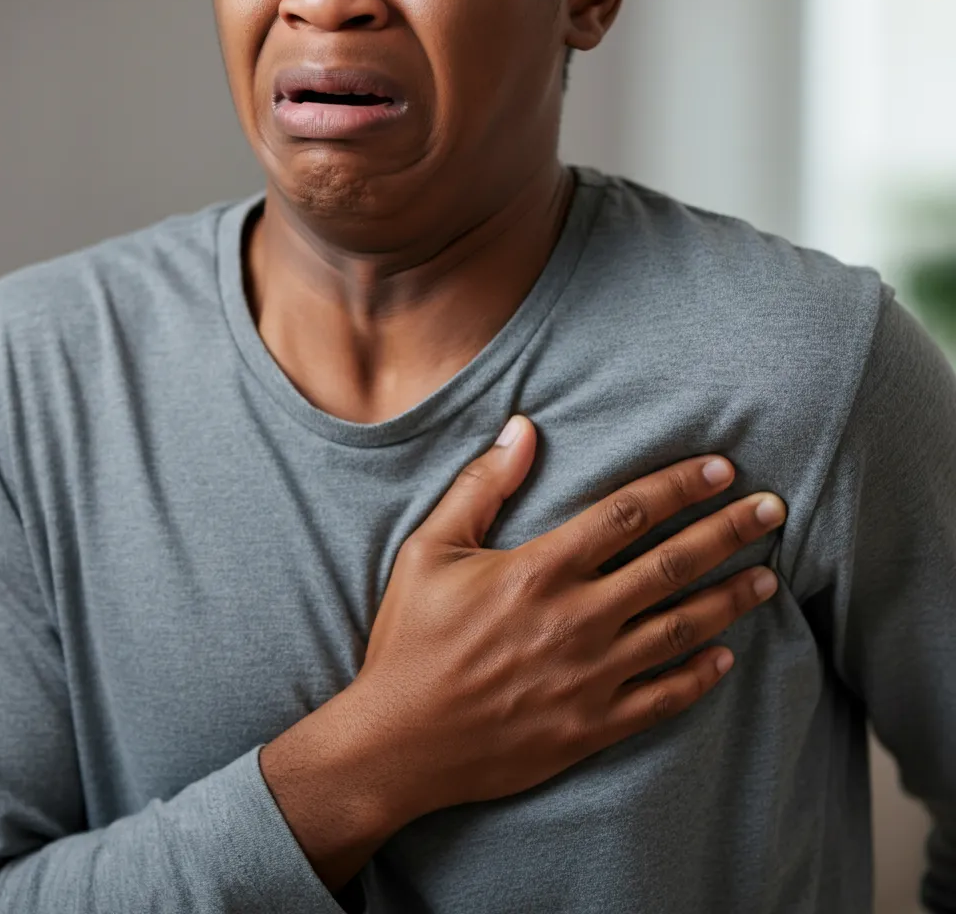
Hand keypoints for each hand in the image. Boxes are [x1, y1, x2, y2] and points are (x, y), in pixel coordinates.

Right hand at [348, 414, 785, 822]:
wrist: (398, 743)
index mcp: (539, 569)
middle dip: (728, 531)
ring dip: (730, 599)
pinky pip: (662, 698)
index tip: (721, 467)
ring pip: (680, 629)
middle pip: (672, 565)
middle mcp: (576, 618)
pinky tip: (726, 657)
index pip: (628, 514)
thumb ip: (480, 486)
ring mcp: (589, 676)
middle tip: (772, 509)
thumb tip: (521, 428)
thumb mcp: (428, 550)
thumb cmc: (410, 639)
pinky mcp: (591, 726)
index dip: (680, 486)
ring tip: (768, 577)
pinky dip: (699, 676)